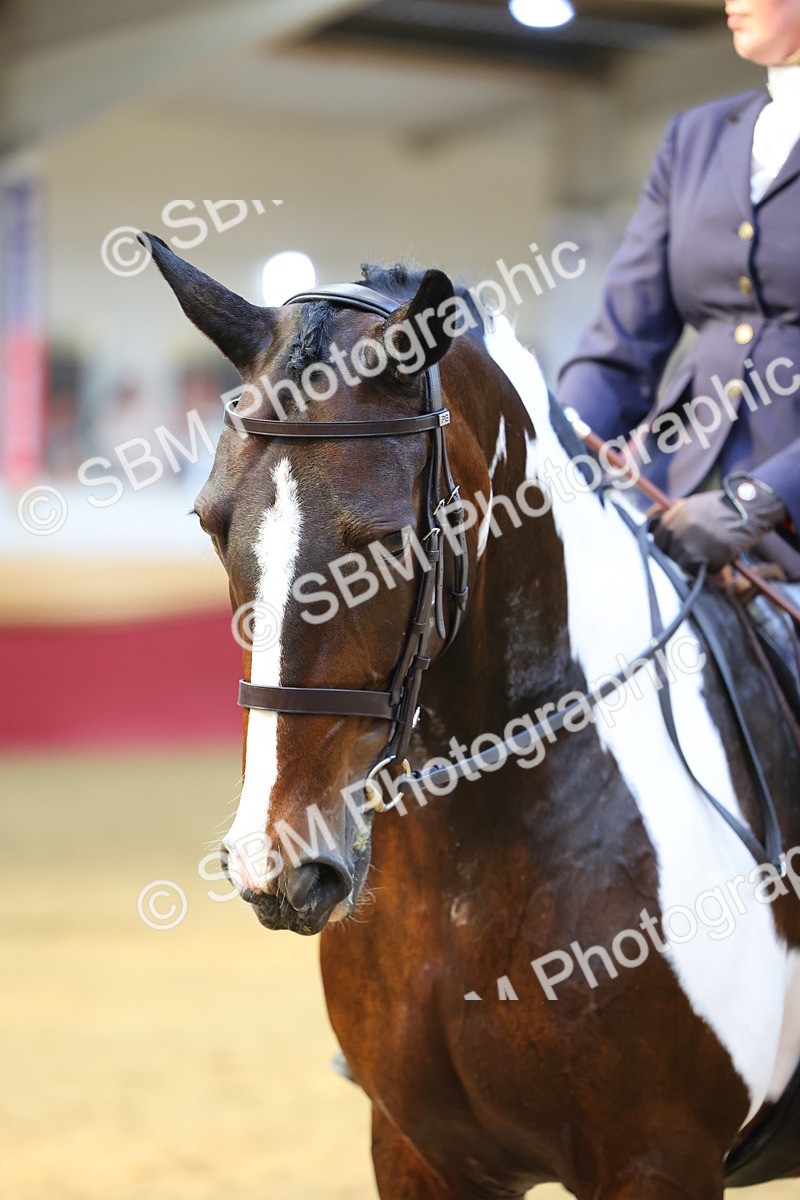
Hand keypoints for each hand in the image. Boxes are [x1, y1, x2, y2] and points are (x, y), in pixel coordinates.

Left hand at [653, 473, 786, 573]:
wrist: (748, 507)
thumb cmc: (723, 507)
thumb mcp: (693, 505)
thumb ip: (675, 519)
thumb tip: (656, 532)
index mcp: (673, 517)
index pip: (656, 541)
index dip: (667, 547)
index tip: (676, 550)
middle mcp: (677, 530)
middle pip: (668, 555)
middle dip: (680, 557)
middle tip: (698, 553)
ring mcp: (689, 544)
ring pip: (683, 565)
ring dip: (696, 564)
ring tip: (711, 553)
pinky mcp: (704, 556)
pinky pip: (700, 570)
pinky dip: (711, 568)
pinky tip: (721, 557)